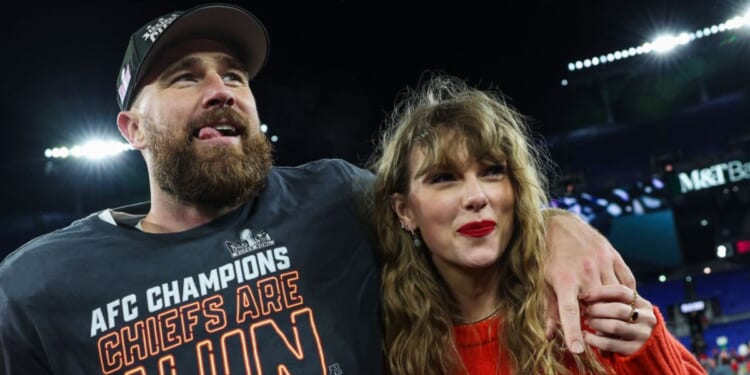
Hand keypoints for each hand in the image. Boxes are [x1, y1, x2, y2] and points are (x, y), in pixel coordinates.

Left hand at [543, 210, 635, 353]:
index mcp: (564, 279)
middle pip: (598, 306)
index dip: (573, 332)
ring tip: (606, 311)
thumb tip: (551, 336)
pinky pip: (627, 282)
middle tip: (593, 322)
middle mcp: (585, 271)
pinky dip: (626, 294)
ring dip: (613, 307)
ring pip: (616, 295)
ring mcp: (602, 262)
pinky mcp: (614, 255)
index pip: (569, 312)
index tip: (578, 350)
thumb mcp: (543, 281)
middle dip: (597, 319)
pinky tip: (619, 298)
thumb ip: (549, 309)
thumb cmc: (548, 256)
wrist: (559, 224)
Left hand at [580, 285, 655, 355]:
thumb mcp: (625, 309)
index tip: (583, 295)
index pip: (620, 291)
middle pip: (618, 309)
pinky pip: (609, 344)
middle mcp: (646, 318)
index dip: (599, 292)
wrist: (644, 349)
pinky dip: (594, 339)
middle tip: (585, 311)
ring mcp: (642, 335)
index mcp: (643, 304)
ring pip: (614, 326)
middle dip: (596, 309)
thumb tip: (585, 296)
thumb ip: (611, 301)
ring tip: (587, 322)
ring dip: (596, 323)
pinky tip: (586, 336)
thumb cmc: (626, 323)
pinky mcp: (635, 350)